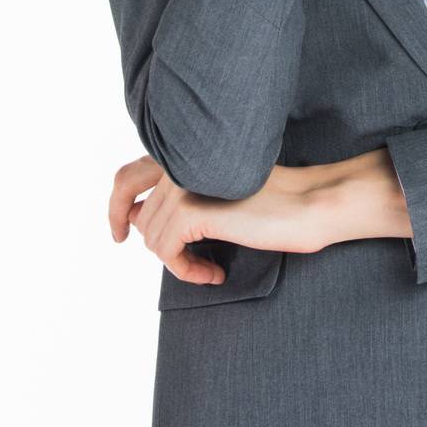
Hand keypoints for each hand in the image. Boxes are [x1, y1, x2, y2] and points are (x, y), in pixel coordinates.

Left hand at [108, 154, 327, 286]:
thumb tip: (134, 219)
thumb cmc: (274, 202)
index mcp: (185, 152)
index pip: (128, 177)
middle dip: (157, 245)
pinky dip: (186, 271)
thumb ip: (178, 198)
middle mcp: (179, 162)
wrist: (310, 204)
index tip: (122, 231)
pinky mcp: (193, 210)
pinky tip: (215, 274)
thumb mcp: (218, 194)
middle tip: (186, 263)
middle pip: (139, 215)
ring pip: (153, 238)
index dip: (117, 208)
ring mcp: (184, 184)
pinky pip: (167, 252)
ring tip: (210, 268)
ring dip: (178, 263)